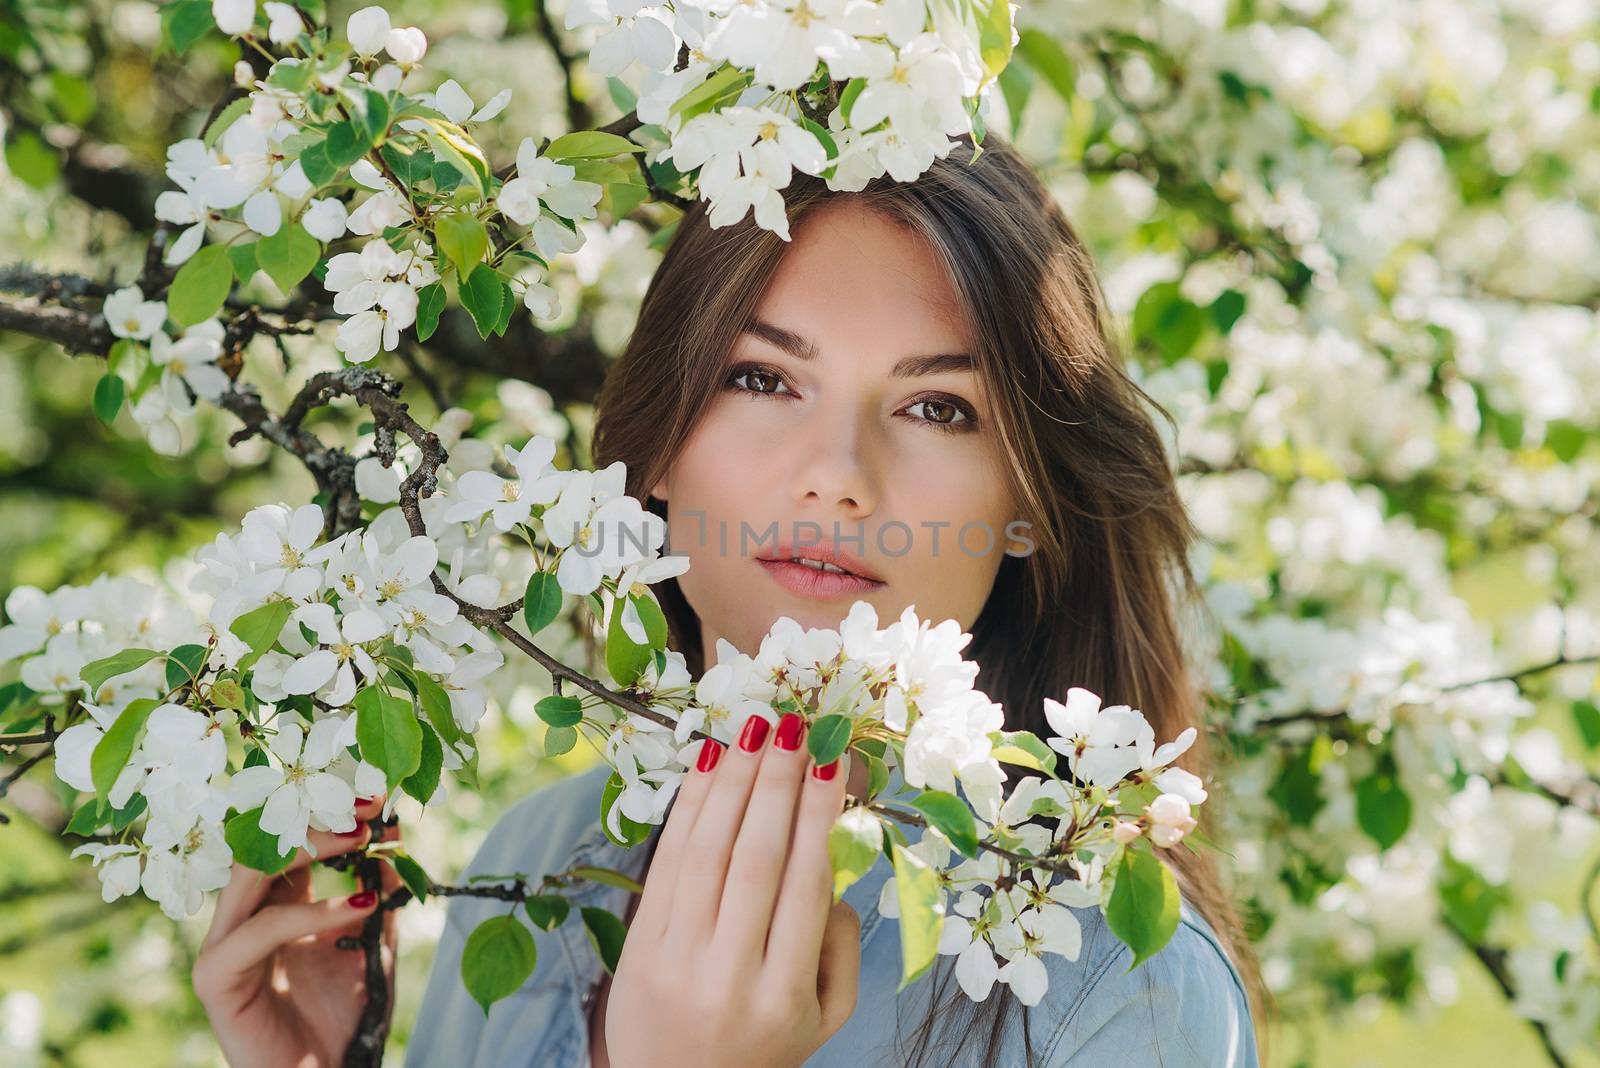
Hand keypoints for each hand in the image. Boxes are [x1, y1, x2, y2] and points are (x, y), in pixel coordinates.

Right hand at [193, 794, 400, 1067]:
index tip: (377, 792)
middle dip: (314, 816)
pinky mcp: (217, 978)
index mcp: (274, 904)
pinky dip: (308, 912)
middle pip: (261, 841)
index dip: (327, 811)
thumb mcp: (373, 941)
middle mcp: (242, 918)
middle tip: (366, 808)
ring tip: (362, 840)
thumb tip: (396, 834)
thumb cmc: (345, 1016)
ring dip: (308, 848)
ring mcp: (223, 946)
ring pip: (249, 872)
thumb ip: (379, 890)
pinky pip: (258, 931)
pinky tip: (358, 905)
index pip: (287, 838)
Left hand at [605, 713, 860, 1067]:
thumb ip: (841, 952)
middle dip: (775, 782)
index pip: (804, 884)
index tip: (831, 761)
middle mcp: (727, 976)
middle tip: (793, 726)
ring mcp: (675, 961)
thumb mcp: (822, 1021)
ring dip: (732, 780)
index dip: (816, 815)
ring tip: (754, 728)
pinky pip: (666, 863)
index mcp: (783, 996)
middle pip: (754, 858)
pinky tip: (708, 764)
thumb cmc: (762, 1051)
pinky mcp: (637, 949)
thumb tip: (832, 871)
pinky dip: (687, 807)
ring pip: (707, 851)